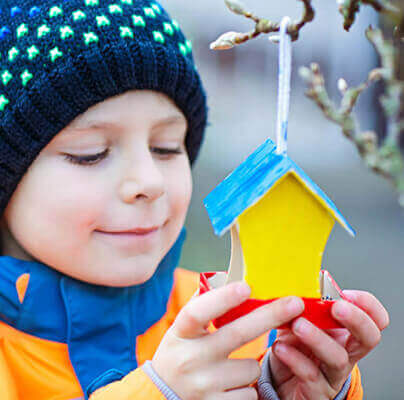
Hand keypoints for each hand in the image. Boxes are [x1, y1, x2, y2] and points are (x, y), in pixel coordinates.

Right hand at [152, 282, 304, 399]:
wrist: (161, 398)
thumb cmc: (179, 355)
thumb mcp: (181, 331)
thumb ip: (201, 307)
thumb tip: (228, 280)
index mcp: (181, 334)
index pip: (198, 312)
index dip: (223, 298)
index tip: (246, 287)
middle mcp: (190, 359)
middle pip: (237, 334)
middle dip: (270, 316)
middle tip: (295, 303)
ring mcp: (202, 386)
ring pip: (251, 367)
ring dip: (250, 364)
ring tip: (228, 369)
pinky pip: (250, 392)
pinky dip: (246, 387)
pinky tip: (228, 387)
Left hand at [269, 290, 388, 399]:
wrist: (280, 381)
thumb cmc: (294, 347)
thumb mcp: (299, 321)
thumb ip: (301, 305)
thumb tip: (295, 280)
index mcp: (344, 332)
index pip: (373, 318)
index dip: (367, 305)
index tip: (346, 293)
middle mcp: (345, 352)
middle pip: (368, 338)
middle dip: (356, 319)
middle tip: (336, 307)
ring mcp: (332, 373)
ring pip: (337, 357)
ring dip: (318, 338)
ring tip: (298, 325)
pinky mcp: (316, 391)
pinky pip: (310, 375)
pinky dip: (295, 359)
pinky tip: (280, 347)